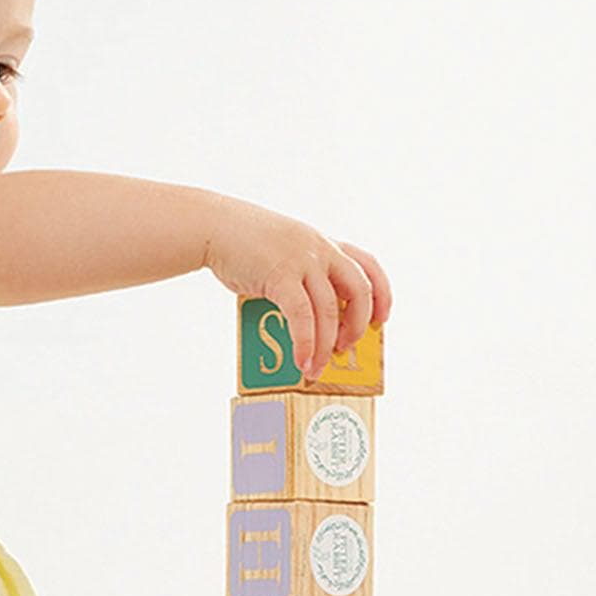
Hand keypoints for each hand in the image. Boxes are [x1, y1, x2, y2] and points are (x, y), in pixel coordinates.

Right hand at [203, 198, 392, 381]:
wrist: (213, 226)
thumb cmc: (244, 244)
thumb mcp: (284, 250)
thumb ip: (301, 275)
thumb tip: (307, 322)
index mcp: (324, 243)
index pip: (368, 264)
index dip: (382, 294)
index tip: (380, 319)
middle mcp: (320, 249)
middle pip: (359, 290)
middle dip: (357, 325)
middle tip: (344, 348)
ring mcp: (302, 261)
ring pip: (329, 311)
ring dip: (325, 346)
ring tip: (315, 368)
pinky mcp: (280, 276)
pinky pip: (302, 317)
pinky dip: (305, 343)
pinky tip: (302, 360)